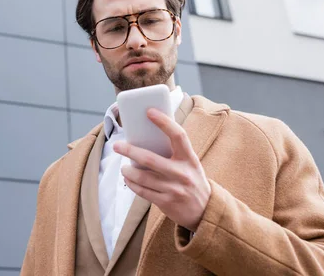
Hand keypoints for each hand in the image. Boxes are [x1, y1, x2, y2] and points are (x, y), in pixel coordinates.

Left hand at [113, 108, 210, 231]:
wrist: (206, 211)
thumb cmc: (192, 180)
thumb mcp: (190, 164)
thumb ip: (174, 153)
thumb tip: (146, 137)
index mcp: (190, 159)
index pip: (178, 135)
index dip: (164, 122)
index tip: (149, 111)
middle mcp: (182, 173)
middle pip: (150, 159)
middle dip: (130, 151)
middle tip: (117, 145)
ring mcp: (174, 189)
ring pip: (142, 177)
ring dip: (128, 171)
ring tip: (123, 167)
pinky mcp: (166, 202)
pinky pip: (142, 191)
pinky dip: (131, 183)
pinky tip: (128, 179)